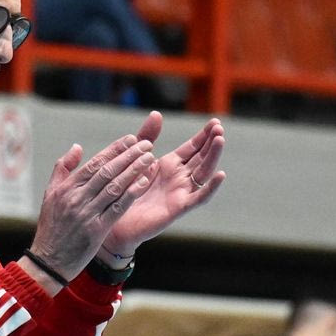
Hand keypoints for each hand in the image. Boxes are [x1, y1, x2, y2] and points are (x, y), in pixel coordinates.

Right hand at [26, 133, 156, 284]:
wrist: (49, 260)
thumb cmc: (52, 227)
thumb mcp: (50, 194)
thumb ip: (62, 169)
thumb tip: (77, 146)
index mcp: (66, 188)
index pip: (94, 163)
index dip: (114, 149)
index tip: (131, 139)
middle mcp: (76, 198)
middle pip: (107, 171)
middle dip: (128, 156)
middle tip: (146, 144)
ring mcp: (86, 214)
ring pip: (114, 187)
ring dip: (134, 171)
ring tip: (149, 158)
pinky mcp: (96, 230)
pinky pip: (117, 208)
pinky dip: (131, 193)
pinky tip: (144, 183)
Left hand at [102, 112, 225, 258]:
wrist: (115, 222)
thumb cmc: (125, 191)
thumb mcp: (136, 159)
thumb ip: (146, 137)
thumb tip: (157, 113)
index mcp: (170, 165)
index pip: (192, 147)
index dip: (204, 135)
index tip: (215, 122)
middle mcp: (179, 178)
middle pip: (201, 157)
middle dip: (211, 142)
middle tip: (219, 127)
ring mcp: (180, 192)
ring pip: (203, 173)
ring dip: (213, 157)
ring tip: (219, 140)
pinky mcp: (178, 207)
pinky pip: (198, 198)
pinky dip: (211, 187)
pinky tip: (220, 174)